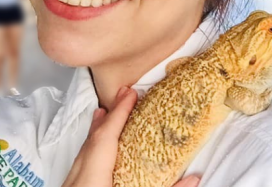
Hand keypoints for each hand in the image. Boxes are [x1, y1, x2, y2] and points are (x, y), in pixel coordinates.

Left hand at [61, 87, 200, 186]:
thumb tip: (194, 178)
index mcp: (93, 181)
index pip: (106, 139)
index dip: (119, 113)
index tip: (130, 93)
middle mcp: (77, 182)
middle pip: (92, 143)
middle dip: (108, 118)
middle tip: (124, 96)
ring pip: (81, 154)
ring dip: (96, 133)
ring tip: (106, 115)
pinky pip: (78, 165)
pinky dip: (88, 151)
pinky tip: (94, 152)